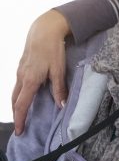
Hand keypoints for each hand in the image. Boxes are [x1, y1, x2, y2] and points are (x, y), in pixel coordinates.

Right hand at [12, 10, 70, 133]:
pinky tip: (26, 96)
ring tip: (22, 114)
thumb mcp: (58, 70)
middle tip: (20, 126)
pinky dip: (19, 94)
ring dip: (16, 105)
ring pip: (15, 92)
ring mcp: (19, 71)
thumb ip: (59, 89)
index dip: (20, 119)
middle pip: (15, 101)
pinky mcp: (22, 66)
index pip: (21, 105)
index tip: (20, 131)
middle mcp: (21, 77)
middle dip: (16, 114)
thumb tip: (61, 106)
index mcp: (29, 81)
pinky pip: (17, 84)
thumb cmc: (53, 49)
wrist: (44, 30)